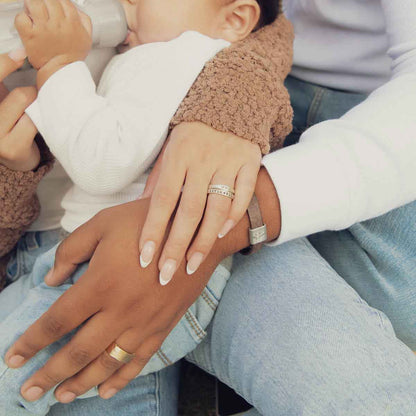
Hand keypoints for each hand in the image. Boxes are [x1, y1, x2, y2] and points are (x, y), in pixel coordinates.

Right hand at [0, 54, 39, 170]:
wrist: (15, 160)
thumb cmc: (7, 123)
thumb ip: (0, 82)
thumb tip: (19, 53)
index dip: (2, 64)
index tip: (20, 54)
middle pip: (11, 90)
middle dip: (27, 89)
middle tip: (33, 95)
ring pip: (22, 100)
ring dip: (34, 102)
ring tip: (34, 111)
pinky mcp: (11, 148)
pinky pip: (33, 120)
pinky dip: (40, 118)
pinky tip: (38, 124)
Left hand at [4, 168, 279, 402]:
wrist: (194, 231)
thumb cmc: (146, 223)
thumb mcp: (103, 224)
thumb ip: (72, 250)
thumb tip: (50, 279)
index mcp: (101, 283)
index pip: (58, 320)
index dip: (32, 342)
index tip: (13, 358)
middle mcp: (120, 310)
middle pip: (78, 351)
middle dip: (49, 374)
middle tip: (28, 391)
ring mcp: (144, 322)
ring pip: (107, 363)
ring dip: (81, 383)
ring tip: (61, 396)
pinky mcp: (163, 326)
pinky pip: (139, 360)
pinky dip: (121, 379)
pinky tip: (105, 390)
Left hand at [15, 0, 91, 81]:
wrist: (61, 72)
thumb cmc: (72, 57)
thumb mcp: (87, 39)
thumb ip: (85, 21)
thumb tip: (77, 10)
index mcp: (73, 23)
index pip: (64, 1)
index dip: (58, 2)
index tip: (54, 7)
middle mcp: (58, 24)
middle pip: (49, 0)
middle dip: (45, 3)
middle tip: (44, 10)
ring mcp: (43, 29)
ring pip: (34, 3)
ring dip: (32, 5)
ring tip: (33, 12)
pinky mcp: (30, 35)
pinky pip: (22, 18)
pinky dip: (22, 18)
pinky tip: (28, 24)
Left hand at [139, 122, 261, 284]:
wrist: (229, 106)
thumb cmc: (192, 135)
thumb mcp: (170, 150)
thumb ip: (158, 179)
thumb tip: (140, 211)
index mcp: (178, 155)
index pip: (162, 199)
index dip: (153, 229)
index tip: (144, 258)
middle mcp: (203, 159)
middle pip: (189, 210)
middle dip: (177, 246)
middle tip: (166, 274)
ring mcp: (229, 161)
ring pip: (217, 207)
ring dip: (204, 240)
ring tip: (192, 265)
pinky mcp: (250, 162)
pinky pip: (243, 194)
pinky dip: (233, 217)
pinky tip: (219, 235)